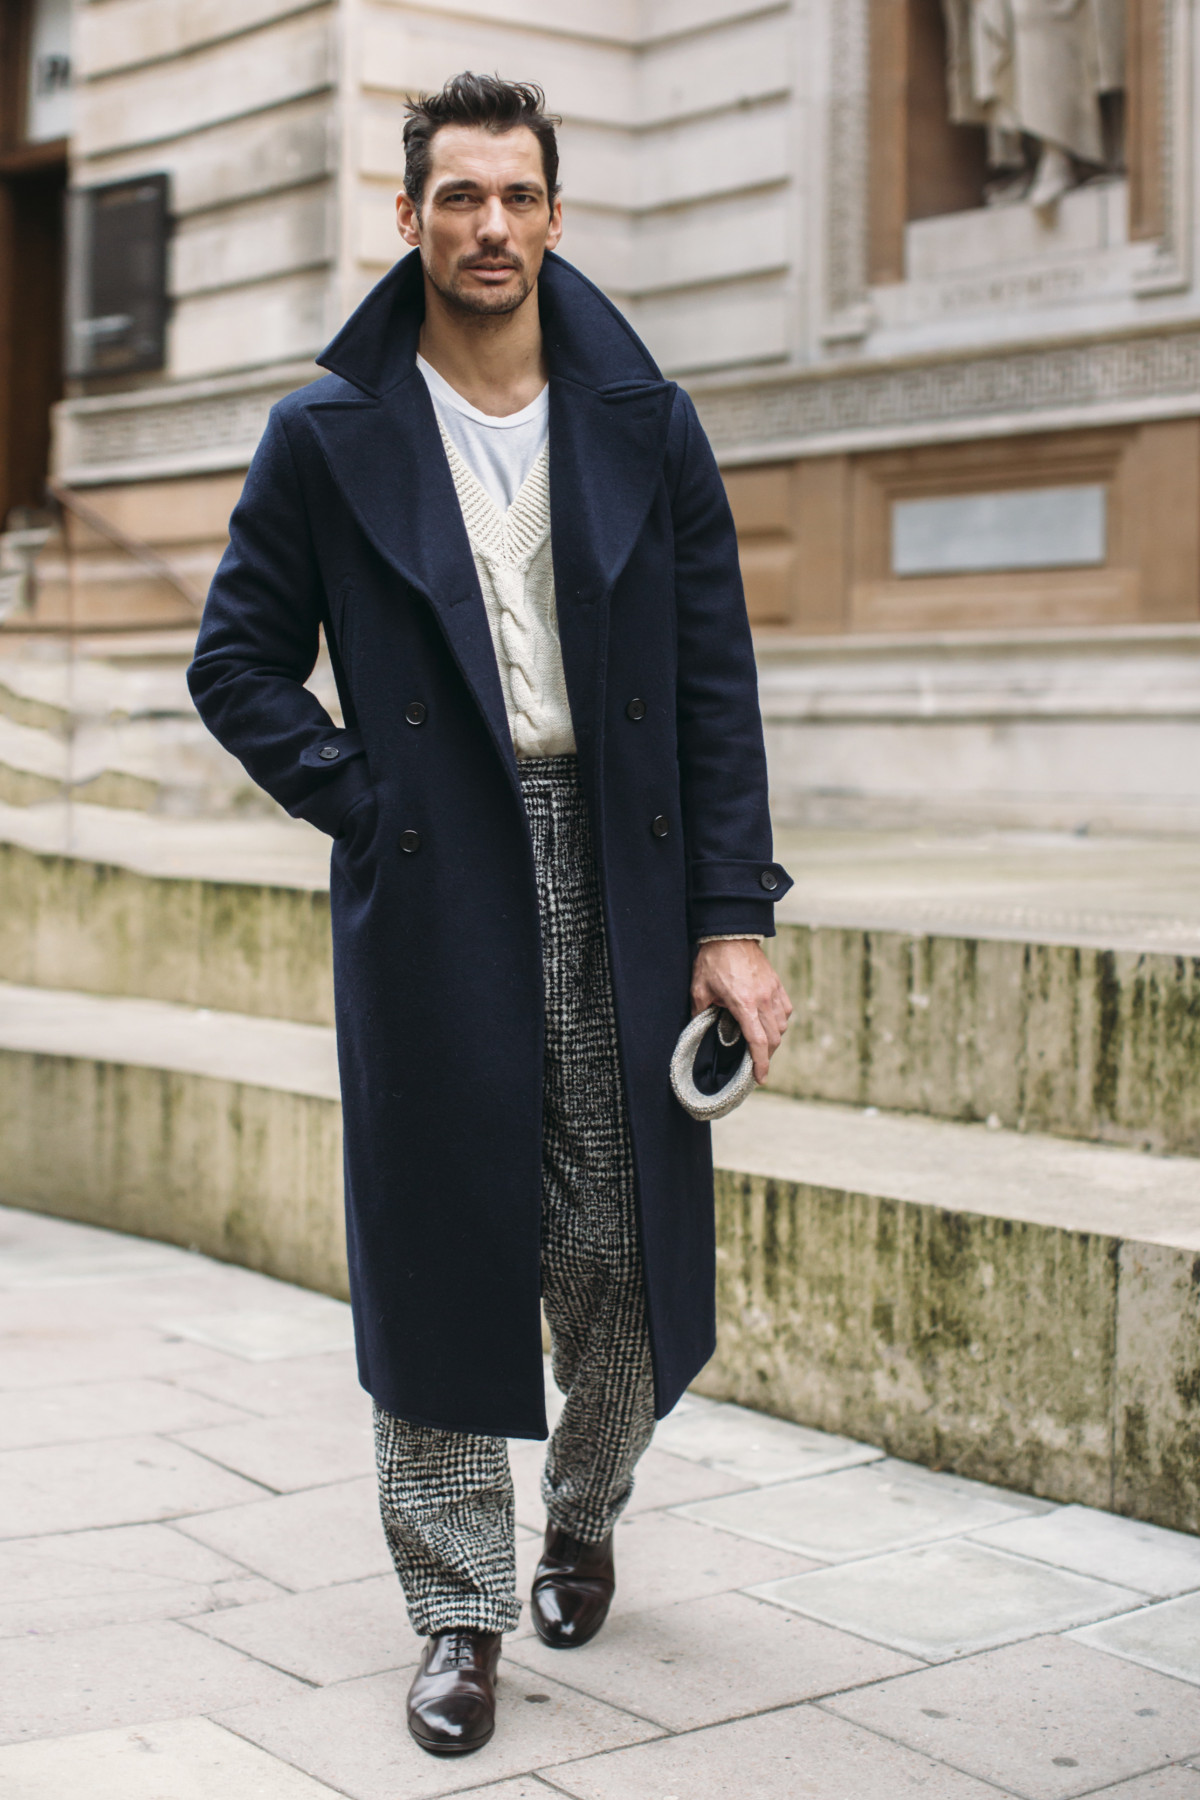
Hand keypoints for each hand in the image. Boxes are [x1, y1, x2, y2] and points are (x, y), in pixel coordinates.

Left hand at [690, 940, 792, 1084]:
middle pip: (774, 1038)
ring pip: (782, 1025)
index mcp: (743, 1003)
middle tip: (756, 1064)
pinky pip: (785, 1010)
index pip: (758, 1041)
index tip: (761, 1078)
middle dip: (767, 1055)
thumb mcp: (699, 989)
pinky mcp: (776, 984)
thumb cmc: (712, 961)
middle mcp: (763, 1000)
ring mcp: (772, 991)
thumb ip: (700, 1013)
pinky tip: (769, 1023)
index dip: (761, 1063)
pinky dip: (780, 1022)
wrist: (730, 934)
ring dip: (773, 1039)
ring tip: (761, 1044)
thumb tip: (698, 1031)